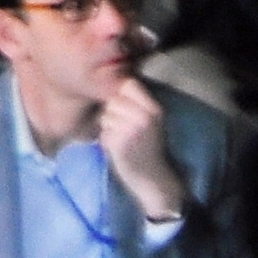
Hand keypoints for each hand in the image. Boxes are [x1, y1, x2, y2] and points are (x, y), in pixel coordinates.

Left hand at [98, 76, 186, 221]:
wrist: (154, 178)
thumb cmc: (149, 146)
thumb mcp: (151, 121)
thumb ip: (136, 103)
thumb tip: (111, 79)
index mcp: (155, 109)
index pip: (128, 84)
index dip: (122, 93)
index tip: (126, 108)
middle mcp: (144, 117)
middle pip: (113, 100)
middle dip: (113, 112)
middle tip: (125, 129)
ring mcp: (130, 130)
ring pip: (105, 116)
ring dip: (108, 127)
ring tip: (124, 139)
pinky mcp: (118, 143)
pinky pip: (102, 132)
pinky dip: (106, 141)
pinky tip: (119, 150)